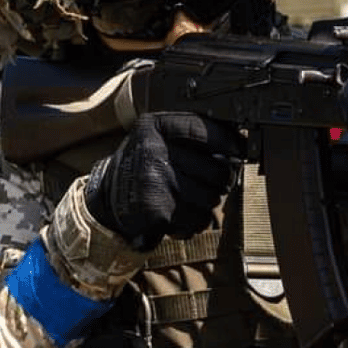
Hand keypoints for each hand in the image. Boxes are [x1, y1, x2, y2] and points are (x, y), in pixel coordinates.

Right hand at [84, 112, 241, 250]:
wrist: (108, 199)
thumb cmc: (142, 165)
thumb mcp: (156, 137)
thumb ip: (190, 134)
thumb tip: (238, 141)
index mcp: (154, 128)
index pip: (204, 130)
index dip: (228, 141)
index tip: (239, 149)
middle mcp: (154, 152)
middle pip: (216, 169)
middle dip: (223, 178)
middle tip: (217, 181)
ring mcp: (156, 183)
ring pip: (211, 196)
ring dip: (209, 201)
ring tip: (193, 197)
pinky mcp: (159, 211)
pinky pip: (199, 218)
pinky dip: (197, 220)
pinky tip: (183, 214)